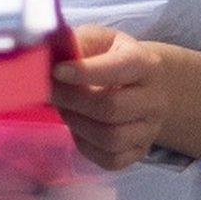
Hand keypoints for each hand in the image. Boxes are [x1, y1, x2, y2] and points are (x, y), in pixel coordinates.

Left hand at [49, 24, 170, 170]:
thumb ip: (75, 43)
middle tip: (50, 92)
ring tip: (63, 108)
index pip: (119, 69)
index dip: (84, 72)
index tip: (56, 71)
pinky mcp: (139, 152)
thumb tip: (45, 55)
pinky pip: (110, 159)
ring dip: (77, 124)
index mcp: (146, 63)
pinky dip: (85, 146)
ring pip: (111, 138)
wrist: (141, 84)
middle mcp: (155, 99)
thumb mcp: (97, 40)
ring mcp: (150, 129)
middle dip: (73, 101)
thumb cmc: (111, 58)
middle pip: (111, 108)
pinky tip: (77, 127)